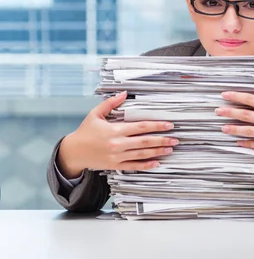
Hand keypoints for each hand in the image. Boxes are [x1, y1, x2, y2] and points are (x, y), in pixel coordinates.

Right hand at [56, 91, 177, 177]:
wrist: (73, 152)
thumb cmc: (85, 131)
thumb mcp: (95, 114)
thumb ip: (110, 103)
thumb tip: (125, 93)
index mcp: (114, 130)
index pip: (140, 127)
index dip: (156, 126)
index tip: (169, 125)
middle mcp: (117, 144)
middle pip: (144, 142)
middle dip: (162, 140)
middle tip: (175, 139)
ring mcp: (117, 156)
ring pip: (142, 154)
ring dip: (158, 152)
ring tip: (170, 149)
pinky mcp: (115, 165)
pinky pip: (134, 166)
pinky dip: (146, 165)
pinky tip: (157, 163)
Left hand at [215, 86, 253, 160]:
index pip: (251, 100)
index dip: (237, 97)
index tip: (225, 95)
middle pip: (246, 115)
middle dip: (230, 112)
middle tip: (218, 111)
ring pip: (248, 131)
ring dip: (234, 129)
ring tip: (223, 127)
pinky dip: (247, 143)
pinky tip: (238, 142)